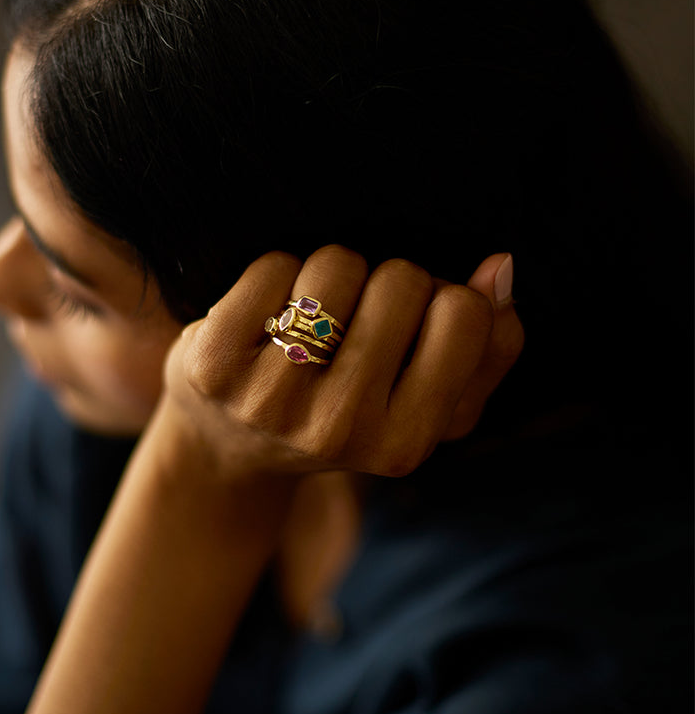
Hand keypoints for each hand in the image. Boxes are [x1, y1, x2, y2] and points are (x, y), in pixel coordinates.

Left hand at [160, 246, 523, 480]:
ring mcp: (269, 398)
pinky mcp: (213, 363)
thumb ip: (486, 346)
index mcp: (403, 445)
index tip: (414, 322)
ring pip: (336, 265)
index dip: (443, 297)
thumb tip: (499, 268)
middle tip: (356, 324)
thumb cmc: (346, 415)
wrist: (228, 448)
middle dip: (386, 284)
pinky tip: (266, 317)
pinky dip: (277, 273)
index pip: (462, 313)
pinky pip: (274, 265)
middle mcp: (336, 429)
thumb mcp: (430, 407)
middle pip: (402, 280)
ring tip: (311, 320)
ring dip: (330, 275)